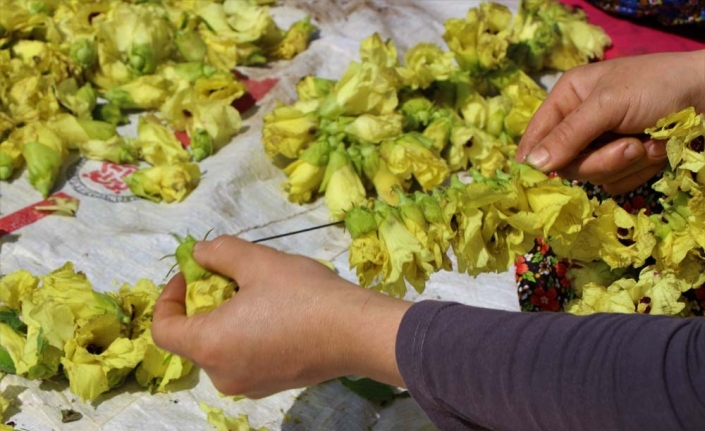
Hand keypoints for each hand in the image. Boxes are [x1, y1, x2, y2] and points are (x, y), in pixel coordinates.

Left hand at [151, 235, 410, 397]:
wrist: (356, 331)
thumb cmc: (303, 295)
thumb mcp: (257, 261)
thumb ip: (218, 253)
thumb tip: (198, 254)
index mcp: (209, 346)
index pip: (164, 329)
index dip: (169, 298)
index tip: (190, 275)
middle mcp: (222, 375)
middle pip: (193, 339)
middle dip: (202, 305)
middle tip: (228, 277)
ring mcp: (248, 385)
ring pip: (220, 349)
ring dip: (225, 320)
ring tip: (255, 293)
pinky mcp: (271, 386)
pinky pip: (244, 359)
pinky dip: (245, 337)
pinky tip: (275, 315)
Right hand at [516, 49, 704, 194]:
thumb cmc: (657, 86)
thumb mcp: (608, 105)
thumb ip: (568, 135)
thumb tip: (531, 165)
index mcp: (568, 98)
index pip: (536, 134)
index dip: (533, 156)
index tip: (533, 177)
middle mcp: (580, 123)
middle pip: (566, 164)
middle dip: (599, 160)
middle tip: (628, 147)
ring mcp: (603, 145)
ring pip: (592, 177)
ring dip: (624, 164)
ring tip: (648, 143)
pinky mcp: (624, 162)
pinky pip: (616, 184)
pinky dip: (639, 171)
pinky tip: (656, 150)